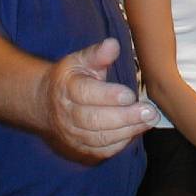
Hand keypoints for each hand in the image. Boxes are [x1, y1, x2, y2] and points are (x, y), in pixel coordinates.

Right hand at [40, 37, 158, 162]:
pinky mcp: (79, 148)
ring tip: (149, 120)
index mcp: (67, 88)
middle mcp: (67, 114)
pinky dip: (120, 143)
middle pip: (94, 120)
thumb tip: (113, 45)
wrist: (46, 103)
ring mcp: (72, 134)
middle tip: (149, 112)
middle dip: (125, 117)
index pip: (86, 94)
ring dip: (127, 130)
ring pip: (99, 137)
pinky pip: (101, 150)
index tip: (130, 95)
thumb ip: (98, 54)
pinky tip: (137, 130)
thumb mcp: (80, 60)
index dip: (108, 96)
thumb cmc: (71, 78)